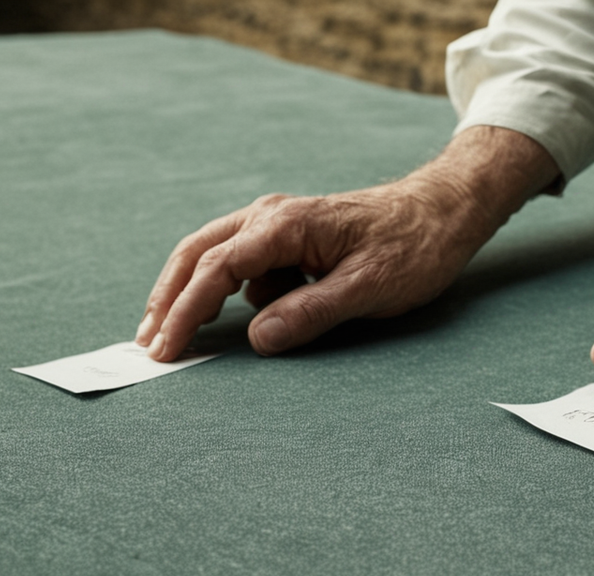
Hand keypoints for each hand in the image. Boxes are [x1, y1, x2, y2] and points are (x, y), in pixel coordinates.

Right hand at [136, 126, 559, 360]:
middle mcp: (272, 217)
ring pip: (217, 255)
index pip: (215, 270)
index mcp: (285, 226)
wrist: (445, 211)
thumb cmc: (414, 247)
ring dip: (193, 291)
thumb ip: (311, 313)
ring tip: (174, 331)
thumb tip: (258, 339)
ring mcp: (281, 224)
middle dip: (168, 298)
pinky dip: (231, 289)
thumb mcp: (368, 288)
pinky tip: (244, 317)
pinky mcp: (293, 236)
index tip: (165, 348)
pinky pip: (248, 262)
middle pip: (198, 253)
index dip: (185, 312)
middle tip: (147, 341)